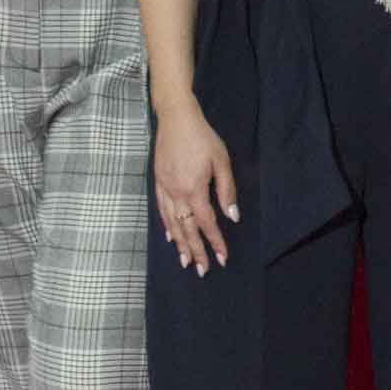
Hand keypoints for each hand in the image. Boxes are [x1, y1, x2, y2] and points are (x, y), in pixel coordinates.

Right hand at [152, 99, 238, 274]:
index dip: (215, 241)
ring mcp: (164, 189)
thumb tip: (232, 216)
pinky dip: (166, 226)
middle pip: (187, 229)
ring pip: (172, 223)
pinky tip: (170, 237)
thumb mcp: (222, 161)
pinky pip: (161, 210)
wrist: (175, 119)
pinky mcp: (158, 182)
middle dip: (196, 251)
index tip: (222, 258)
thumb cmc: (203, 138)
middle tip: (202, 270)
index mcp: (194, 189)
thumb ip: (227, 190)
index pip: (206, 223)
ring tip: (185, 262)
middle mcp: (176, 193)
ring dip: (180, 244)